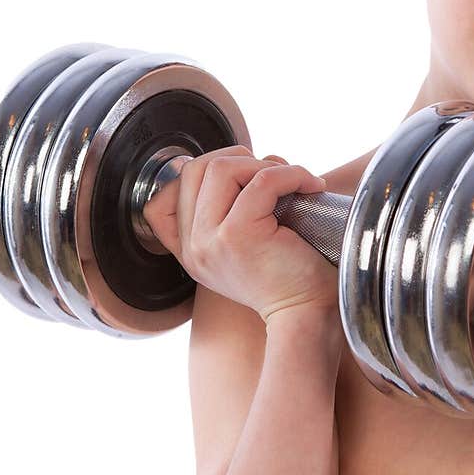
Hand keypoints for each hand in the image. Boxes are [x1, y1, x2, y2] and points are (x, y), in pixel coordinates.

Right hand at [142, 145, 339, 322]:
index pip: (162, 200)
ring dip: (264, 164)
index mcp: (190, 252)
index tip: (239, 181)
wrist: (309, 315)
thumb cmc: (292, 278)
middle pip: (196, 170)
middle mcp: (193, 248)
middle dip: (238, 159)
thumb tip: (245, 160)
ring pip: (222, 168)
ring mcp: (211, 240)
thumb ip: (229, 212)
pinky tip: (311, 186)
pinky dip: (292, 173)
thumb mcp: (246, 249)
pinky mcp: (239, 234)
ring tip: (293, 180)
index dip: (200, 176)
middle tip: (275, 175)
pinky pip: (263, 180)